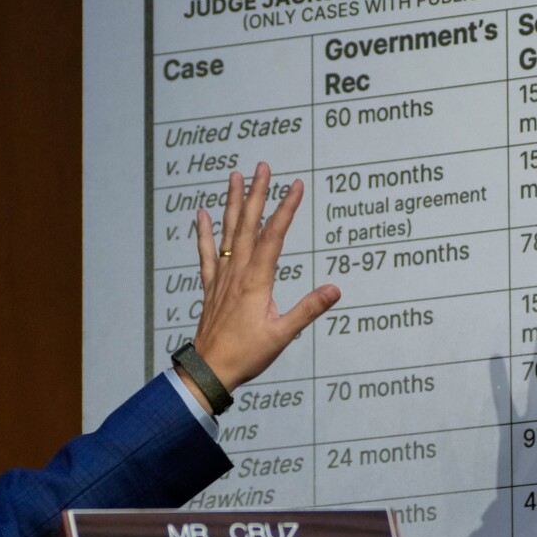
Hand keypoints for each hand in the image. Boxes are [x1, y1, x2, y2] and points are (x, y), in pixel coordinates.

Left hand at [184, 162, 340, 406]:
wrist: (210, 370)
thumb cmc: (247, 354)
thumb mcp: (283, 334)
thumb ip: (308, 309)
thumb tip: (335, 289)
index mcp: (256, 281)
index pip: (274, 236)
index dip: (286, 209)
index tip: (296, 185)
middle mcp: (237, 273)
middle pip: (248, 225)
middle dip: (258, 194)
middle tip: (264, 166)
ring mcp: (222, 278)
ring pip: (227, 233)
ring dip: (233, 204)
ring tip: (235, 177)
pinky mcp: (211, 287)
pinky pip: (206, 254)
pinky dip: (204, 233)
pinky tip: (200, 214)